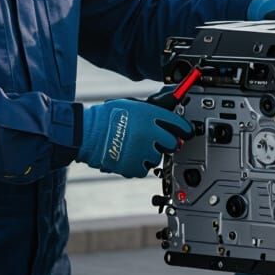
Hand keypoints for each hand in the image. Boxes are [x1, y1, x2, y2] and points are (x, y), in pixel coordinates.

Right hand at [76, 98, 192, 178]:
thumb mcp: (132, 105)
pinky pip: (144, 169)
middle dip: (167, 143)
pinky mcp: (133, 166)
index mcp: (149, 115)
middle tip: (157, 141)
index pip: (177, 123)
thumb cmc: (106, 117)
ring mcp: (141, 151)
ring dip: (150, 154)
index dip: (184, 129)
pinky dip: (138, 165)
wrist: (87, 133)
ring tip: (135, 147)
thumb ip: (152, 111)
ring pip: (157, 158)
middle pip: (172, 144)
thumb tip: (168, 113)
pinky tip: (129, 156)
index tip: (187, 132)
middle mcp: (148, 133)